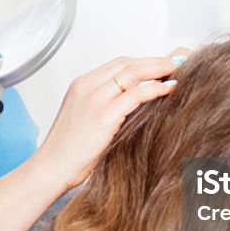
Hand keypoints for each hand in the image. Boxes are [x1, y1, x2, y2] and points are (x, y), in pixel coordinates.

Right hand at [32, 49, 190, 191]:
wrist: (50, 169)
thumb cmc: (67, 152)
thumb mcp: (83, 119)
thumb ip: (104, 106)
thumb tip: (134, 104)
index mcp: (81, 85)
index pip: (118, 64)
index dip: (144, 61)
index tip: (162, 64)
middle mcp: (86, 87)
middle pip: (128, 64)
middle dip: (156, 61)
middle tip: (178, 62)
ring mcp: (94, 100)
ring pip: (133, 73)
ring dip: (159, 70)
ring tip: (179, 71)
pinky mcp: (103, 116)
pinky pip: (136, 95)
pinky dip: (156, 89)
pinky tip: (170, 90)